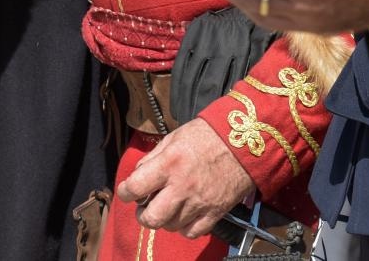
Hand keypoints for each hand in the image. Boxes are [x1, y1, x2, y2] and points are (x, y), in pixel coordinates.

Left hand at [115, 119, 253, 238]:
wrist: (243, 144)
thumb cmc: (206, 136)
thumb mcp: (172, 138)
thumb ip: (152, 158)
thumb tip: (138, 175)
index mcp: (168, 164)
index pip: (135, 188)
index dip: (124, 192)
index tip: (126, 191)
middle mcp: (182, 187)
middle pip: (151, 218)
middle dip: (142, 215)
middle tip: (144, 207)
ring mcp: (199, 203)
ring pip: (170, 226)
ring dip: (163, 220)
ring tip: (165, 208)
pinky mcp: (215, 213)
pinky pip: (192, 232)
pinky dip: (183, 227)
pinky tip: (183, 215)